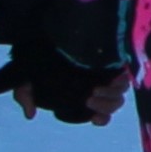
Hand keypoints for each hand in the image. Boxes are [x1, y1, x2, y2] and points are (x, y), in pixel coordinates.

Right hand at [0, 38, 131, 122]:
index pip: (101, 115)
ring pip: (121, 90)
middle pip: (114, 103)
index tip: (94, 117)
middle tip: (90, 97)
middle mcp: (98, 86)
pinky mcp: (111, 57)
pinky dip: (122, 76)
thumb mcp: (25, 79)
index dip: (101, 117)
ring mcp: (106, 72)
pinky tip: (112, 75)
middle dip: (105, 105)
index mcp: (84, 96)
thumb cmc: (37, 58)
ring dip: (113, 93)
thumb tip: (30, 115)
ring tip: (97, 87)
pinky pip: (125, 72)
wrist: (41, 34)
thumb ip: (24, 96)